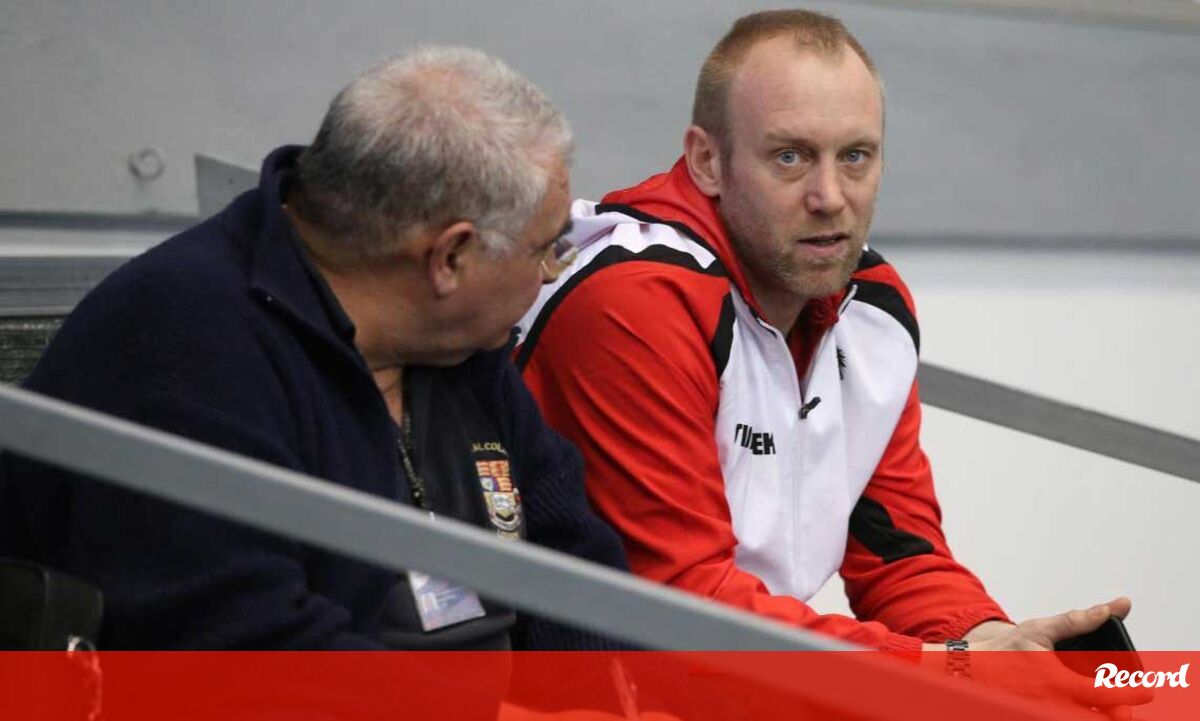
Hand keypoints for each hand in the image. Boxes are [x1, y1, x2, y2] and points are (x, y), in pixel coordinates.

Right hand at [924, 598, 1151, 719]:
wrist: (967, 672)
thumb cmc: (1003, 651)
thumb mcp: (1038, 630)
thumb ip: (1078, 620)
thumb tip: (1115, 607)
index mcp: (1061, 685)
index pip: (1112, 696)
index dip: (1135, 693)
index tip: (1146, 689)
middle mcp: (1056, 708)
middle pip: (1104, 720)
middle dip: (1119, 712)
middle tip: (1121, 702)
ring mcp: (1045, 716)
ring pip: (1086, 720)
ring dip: (1097, 713)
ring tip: (1099, 702)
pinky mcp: (1035, 719)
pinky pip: (1064, 719)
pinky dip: (1075, 712)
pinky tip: (1073, 702)